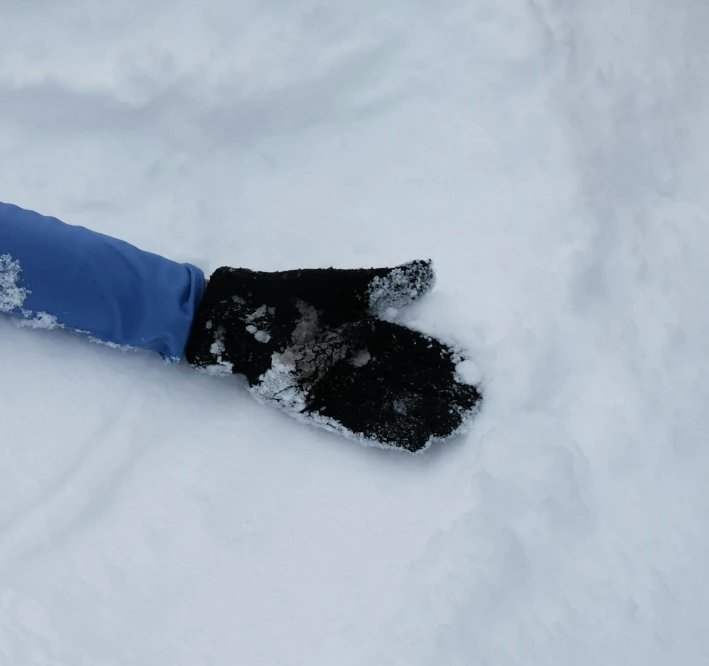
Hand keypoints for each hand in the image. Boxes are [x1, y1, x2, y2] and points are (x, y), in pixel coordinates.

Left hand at [184, 261, 480, 451]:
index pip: (412, 348)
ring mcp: (339, 383)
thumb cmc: (288, 294)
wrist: (235, 315)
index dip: (440, 360)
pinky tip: (415, 438)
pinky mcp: (318, 404)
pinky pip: (357, 420)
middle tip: (474, 406)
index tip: (470, 371)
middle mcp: (355, 360)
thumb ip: (385, 282)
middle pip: (405, 379)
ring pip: (388, 403)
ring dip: (421, 415)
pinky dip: (386, 429)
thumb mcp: (341, 286)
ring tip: (454, 426)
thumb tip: (429, 271)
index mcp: (363, 329)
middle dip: (439, 392)